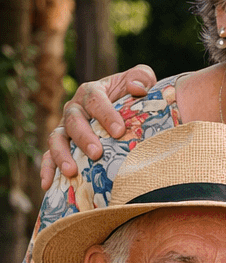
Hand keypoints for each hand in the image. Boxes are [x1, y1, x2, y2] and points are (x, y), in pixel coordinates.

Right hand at [40, 65, 155, 188]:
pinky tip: (47, 185)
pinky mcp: (62, 146)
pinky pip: (49, 157)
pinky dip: (47, 169)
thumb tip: (136, 88)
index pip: (95, 99)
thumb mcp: (141, 81)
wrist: (126, 111)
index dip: (105, 114)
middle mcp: (75, 108)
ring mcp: (66, 128)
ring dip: (61, 154)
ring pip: (57, 138)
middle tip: (96, 153)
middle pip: (74, 120)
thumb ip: (141, 78)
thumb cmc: (133, 97)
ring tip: (71, 171)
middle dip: (84, 137)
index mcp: (92, 92)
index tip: (119, 131)